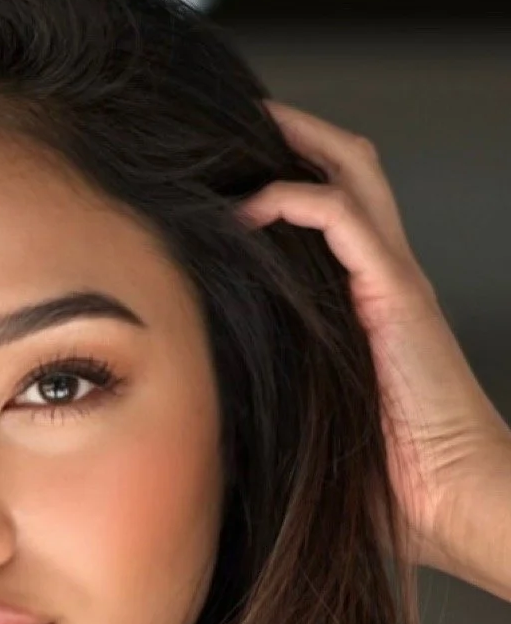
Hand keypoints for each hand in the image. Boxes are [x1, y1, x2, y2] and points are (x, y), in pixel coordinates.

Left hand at [239, 101, 510, 586]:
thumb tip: (170, 401)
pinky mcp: (396, 295)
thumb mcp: (297, 418)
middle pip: (345, 171)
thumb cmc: (379, 481)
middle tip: (226, 120)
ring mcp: (391, 281)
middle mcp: (380, 278)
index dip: (278, 177)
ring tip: (234, 129)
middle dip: (290, 135)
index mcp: (361, 303)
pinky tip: (251, 203)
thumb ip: (253, 389)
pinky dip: (298, 197)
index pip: (326, 210)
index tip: (216, 171)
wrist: (452, 504)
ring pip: (350, 175)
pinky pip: (347, 219)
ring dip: (293, 144)